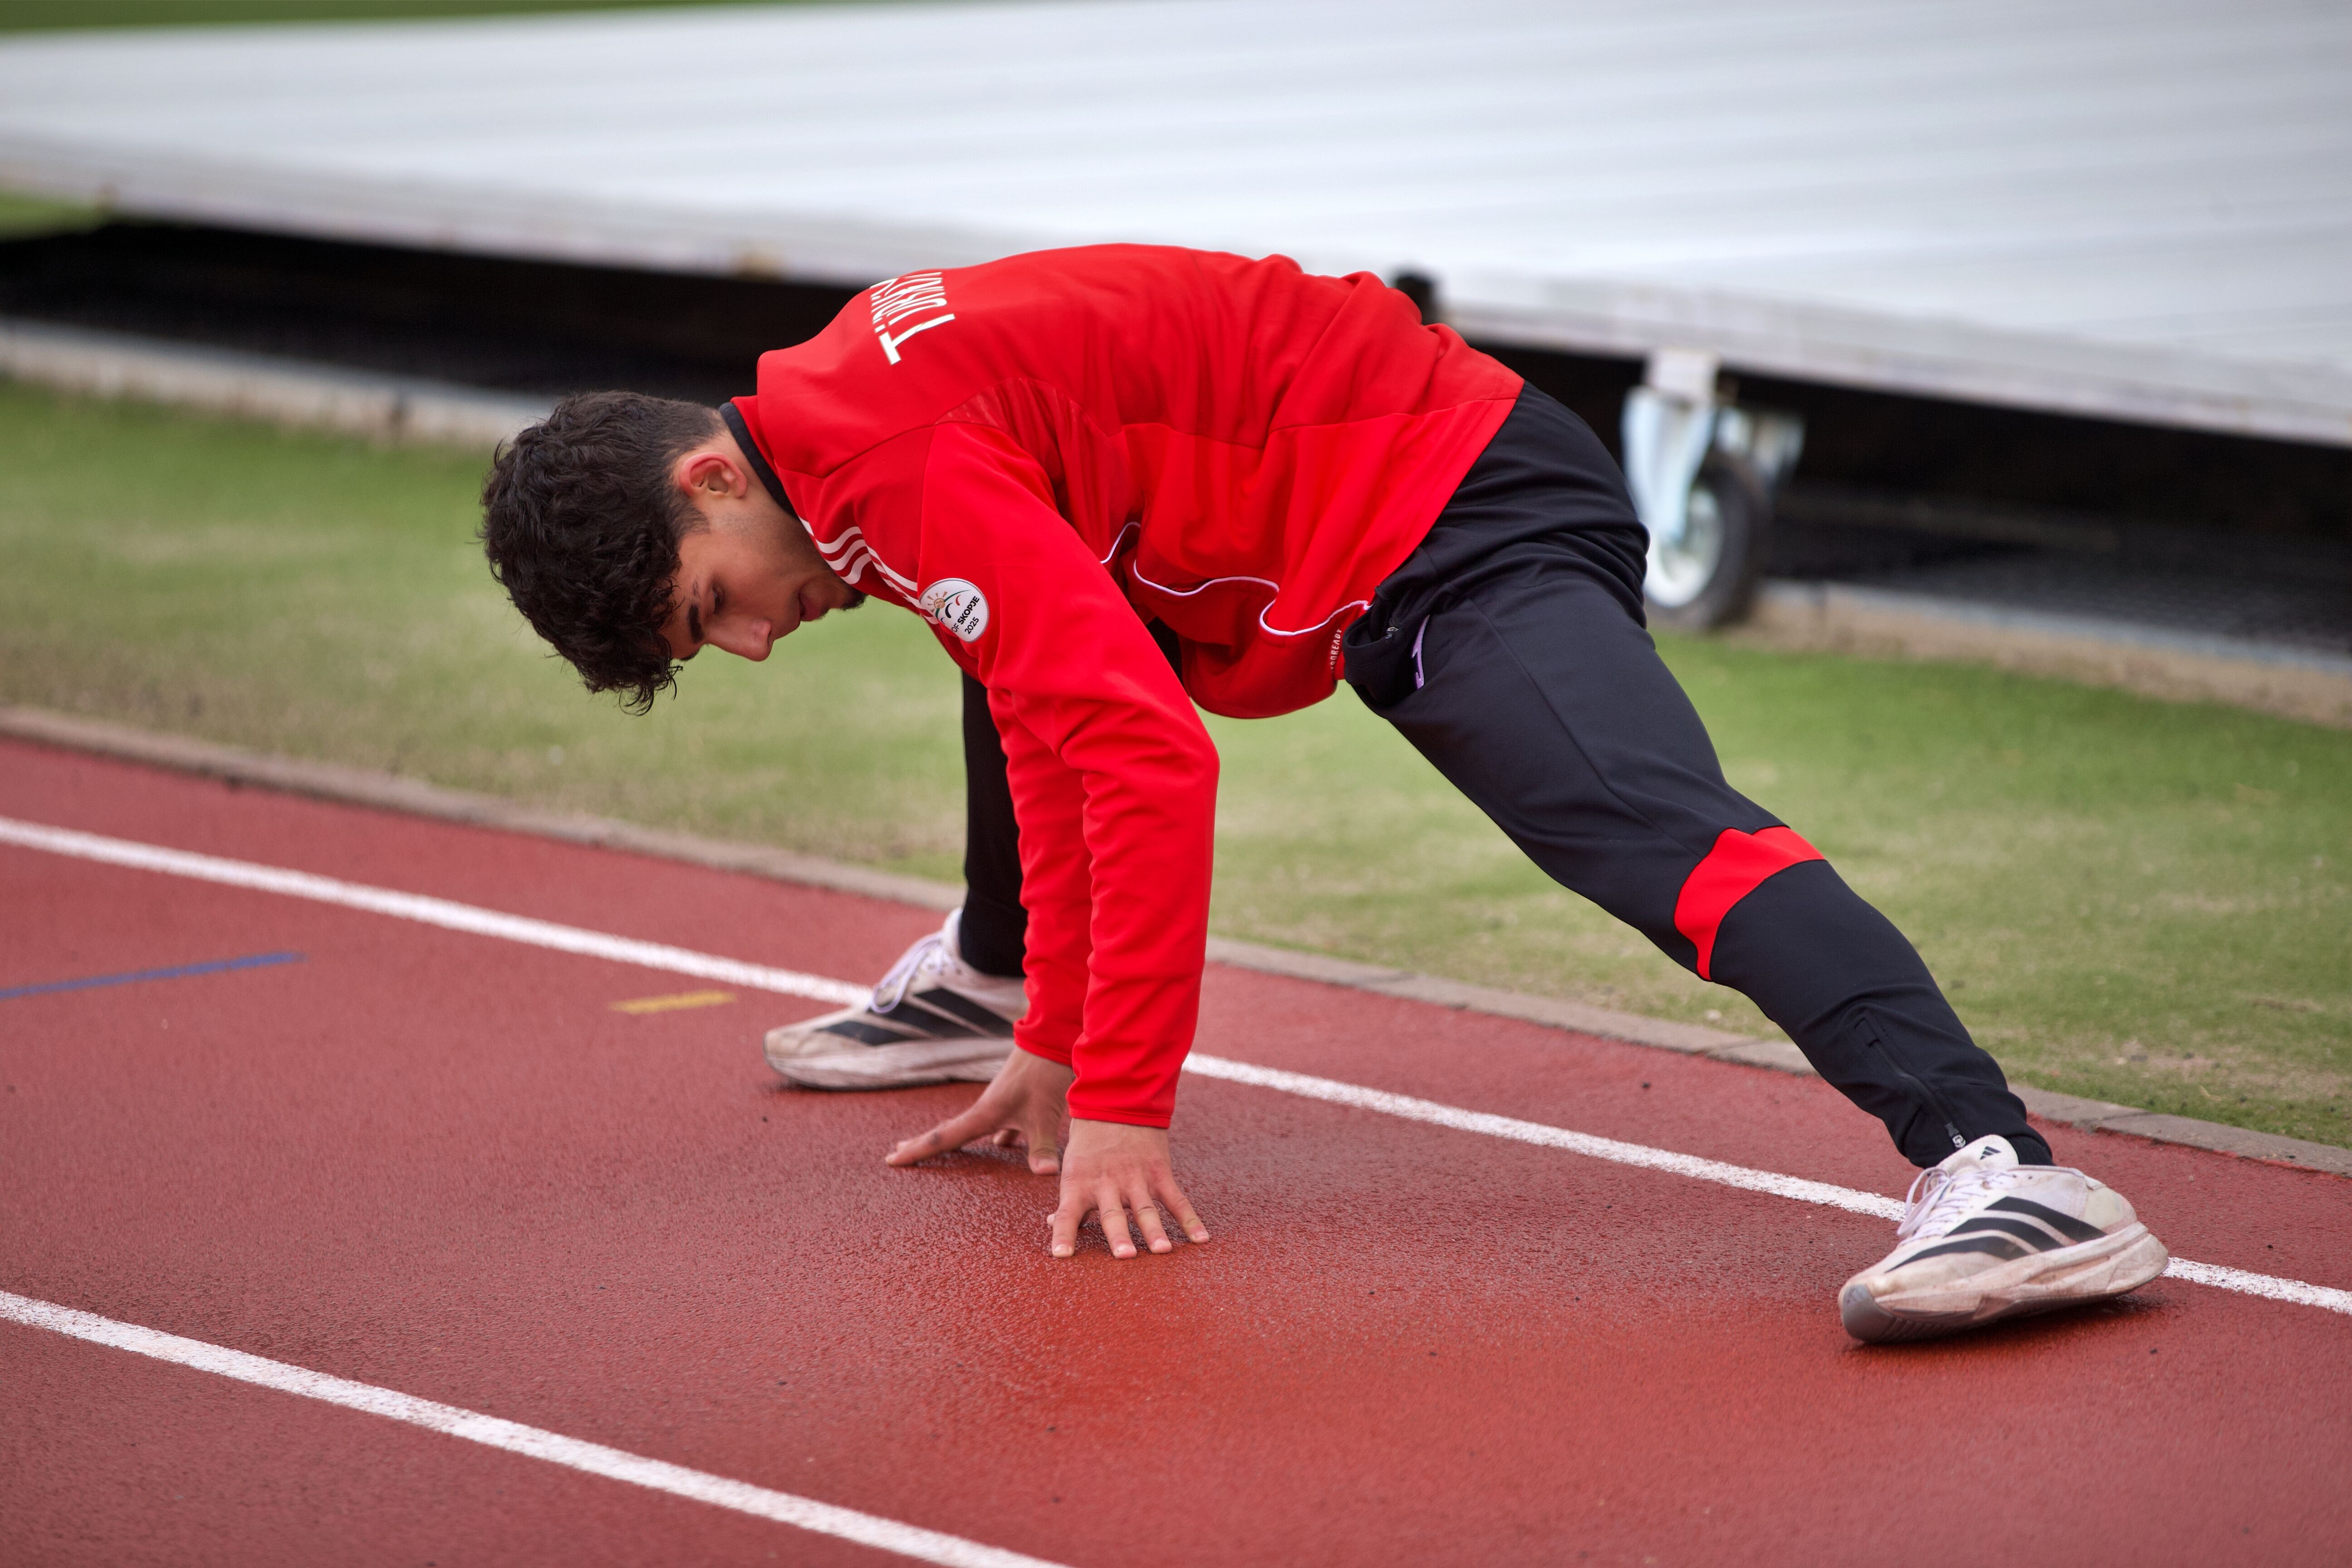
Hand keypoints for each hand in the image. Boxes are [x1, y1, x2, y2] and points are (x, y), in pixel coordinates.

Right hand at [886, 1046, 1072, 1175]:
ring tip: (947, 1151)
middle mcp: (986, 1109)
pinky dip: (999, 1137)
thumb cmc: (1044, 1074)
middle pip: (949, 1131)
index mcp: (984, 1115)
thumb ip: (1042, 1147)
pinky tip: (1003, 1145)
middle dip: (924, 1144)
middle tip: (898, 1151)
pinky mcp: (1017, 1100)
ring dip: (958, 1140)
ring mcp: (1000, 1104)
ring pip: (972, 1127)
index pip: (943, 1138)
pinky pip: (1000, 1125)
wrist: (1052, 1039)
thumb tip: (1046, 1175)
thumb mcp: (1044, 1115)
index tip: (891, 1159)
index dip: (917, 1151)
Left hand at [1049, 1120, 1209, 1259]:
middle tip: (1125, 1256)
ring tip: (1162, 1250)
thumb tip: (1051, 1223)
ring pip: (1145, 1208)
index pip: (1067, 1214)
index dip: (1063, 1234)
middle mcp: (1107, 1183)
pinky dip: (1189, 1219)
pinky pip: (1176, 1199)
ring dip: (1154, 1230)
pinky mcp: (1159, 1172)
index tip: (1062, 1255)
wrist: (1118, 1102)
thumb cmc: (1089, 1142)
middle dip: (1118, 1235)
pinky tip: (1200, 1239)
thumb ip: (1068, 1199)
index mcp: (1079, 1183)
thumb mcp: (1072, 1168)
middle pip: (1112, 1213)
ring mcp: (1136, 1178)